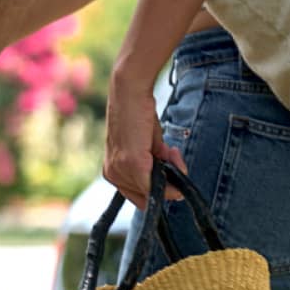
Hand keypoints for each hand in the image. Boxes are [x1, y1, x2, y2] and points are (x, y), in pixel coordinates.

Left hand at [104, 71, 185, 209]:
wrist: (130, 92)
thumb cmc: (138, 115)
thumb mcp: (147, 147)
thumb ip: (157, 167)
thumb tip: (177, 190)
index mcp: (112, 171)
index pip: (138, 197)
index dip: (159, 189)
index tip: (171, 171)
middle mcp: (112, 174)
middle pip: (148, 197)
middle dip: (168, 182)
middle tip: (173, 156)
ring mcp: (121, 170)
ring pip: (156, 191)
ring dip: (172, 173)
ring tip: (172, 150)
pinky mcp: (132, 163)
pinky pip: (157, 184)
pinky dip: (172, 173)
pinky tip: (172, 152)